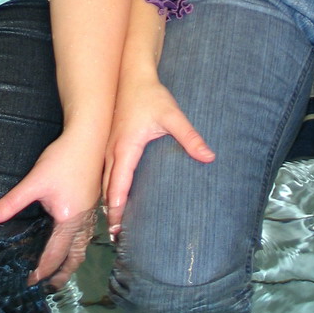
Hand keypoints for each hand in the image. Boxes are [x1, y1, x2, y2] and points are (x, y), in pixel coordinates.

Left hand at [0, 131, 101, 289]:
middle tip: (50, 286)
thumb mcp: (34, 181)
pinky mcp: (93, 203)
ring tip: (62, 270)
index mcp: (69, 220)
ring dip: (72, 260)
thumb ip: (12, 202)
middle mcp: (83, 221)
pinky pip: (87, 233)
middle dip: (63, 273)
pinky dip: (79, 245)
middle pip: (75, 257)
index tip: (31, 282)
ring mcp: (91, 212)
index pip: (55, 255)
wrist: (88, 138)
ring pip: (84, 246)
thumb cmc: (63, 159)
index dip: (42, 271)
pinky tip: (72, 241)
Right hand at [103, 76, 213, 239]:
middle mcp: (113, 150)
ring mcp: (109, 147)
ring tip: (115, 225)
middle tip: (116, 236)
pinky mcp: (111, 145)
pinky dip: (109, 189)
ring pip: (104, 181)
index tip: (117, 226)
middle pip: (107, 188)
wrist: (133, 76)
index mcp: (125, 147)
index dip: (117, 206)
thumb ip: (190, 137)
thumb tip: (209, 156)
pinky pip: (106, 172)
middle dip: (111, 211)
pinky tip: (114, 200)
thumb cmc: (151, 96)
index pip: (118, 183)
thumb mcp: (173, 116)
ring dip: (108, 201)